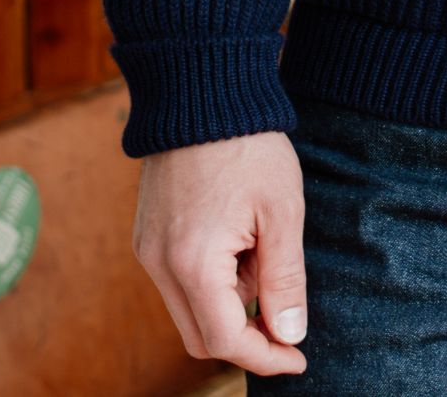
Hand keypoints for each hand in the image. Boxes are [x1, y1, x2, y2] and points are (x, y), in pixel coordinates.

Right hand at [131, 129, 309, 376]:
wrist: (202, 89)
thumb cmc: (248, 145)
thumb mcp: (282, 211)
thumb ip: (284, 279)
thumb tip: (289, 335)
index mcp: (192, 263)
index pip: (226, 341)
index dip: (266, 357)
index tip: (298, 358)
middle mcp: (159, 265)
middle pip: (201, 336)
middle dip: (247, 334)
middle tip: (286, 310)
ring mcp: (148, 250)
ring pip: (191, 308)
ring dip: (231, 300)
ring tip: (262, 243)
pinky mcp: (147, 234)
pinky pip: (180, 280)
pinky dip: (213, 277)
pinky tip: (240, 234)